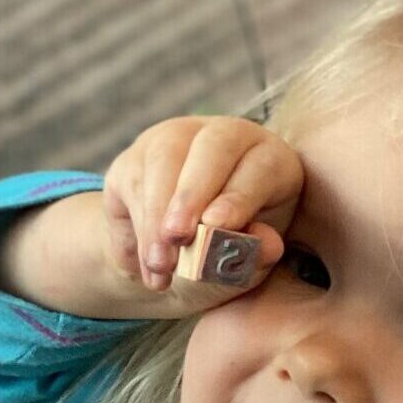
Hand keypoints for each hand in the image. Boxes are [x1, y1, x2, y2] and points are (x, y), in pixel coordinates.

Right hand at [102, 115, 302, 299]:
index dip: (240, 195)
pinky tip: (147, 263)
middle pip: (213, 146)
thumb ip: (257, 257)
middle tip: (178, 235)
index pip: (262, 164)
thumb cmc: (218, 257)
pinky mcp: (135, 158)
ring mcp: (175, 141)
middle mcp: (225, 138)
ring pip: (164, 160)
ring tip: (159, 263)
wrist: (168, 260)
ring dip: (158, 215)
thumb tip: (268, 246)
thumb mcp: (242, 264)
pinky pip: (134, 180)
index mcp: (268, 158)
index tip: (218, 226)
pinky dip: (140, 225)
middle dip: (192, 193)